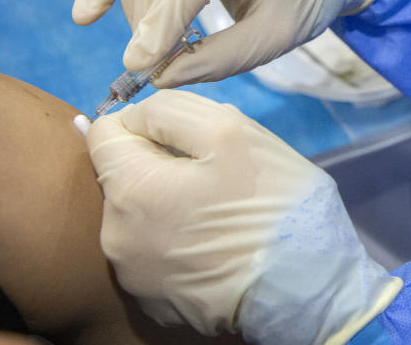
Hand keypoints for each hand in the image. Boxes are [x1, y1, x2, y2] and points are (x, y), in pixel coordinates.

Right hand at [72, 0, 385, 86]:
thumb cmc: (298, 0)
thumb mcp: (272, 39)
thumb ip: (218, 59)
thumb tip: (159, 74)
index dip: (160, 25)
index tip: (142, 67)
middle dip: (146, 25)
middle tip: (154, 67)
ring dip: (131, 10)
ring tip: (152, 47)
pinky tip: (86, 14)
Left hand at [87, 90, 400, 339]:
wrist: (305, 287)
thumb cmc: (272, 202)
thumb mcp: (231, 131)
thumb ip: (171, 111)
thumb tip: (134, 117)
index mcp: (129, 189)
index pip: (105, 132)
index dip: (147, 122)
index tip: (189, 137)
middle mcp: (115, 236)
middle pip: (123, 175)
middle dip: (161, 164)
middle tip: (216, 174)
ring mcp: (132, 274)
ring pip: (140, 214)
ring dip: (169, 202)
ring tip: (220, 210)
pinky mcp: (153, 300)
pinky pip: (155, 251)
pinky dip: (178, 239)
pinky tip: (216, 243)